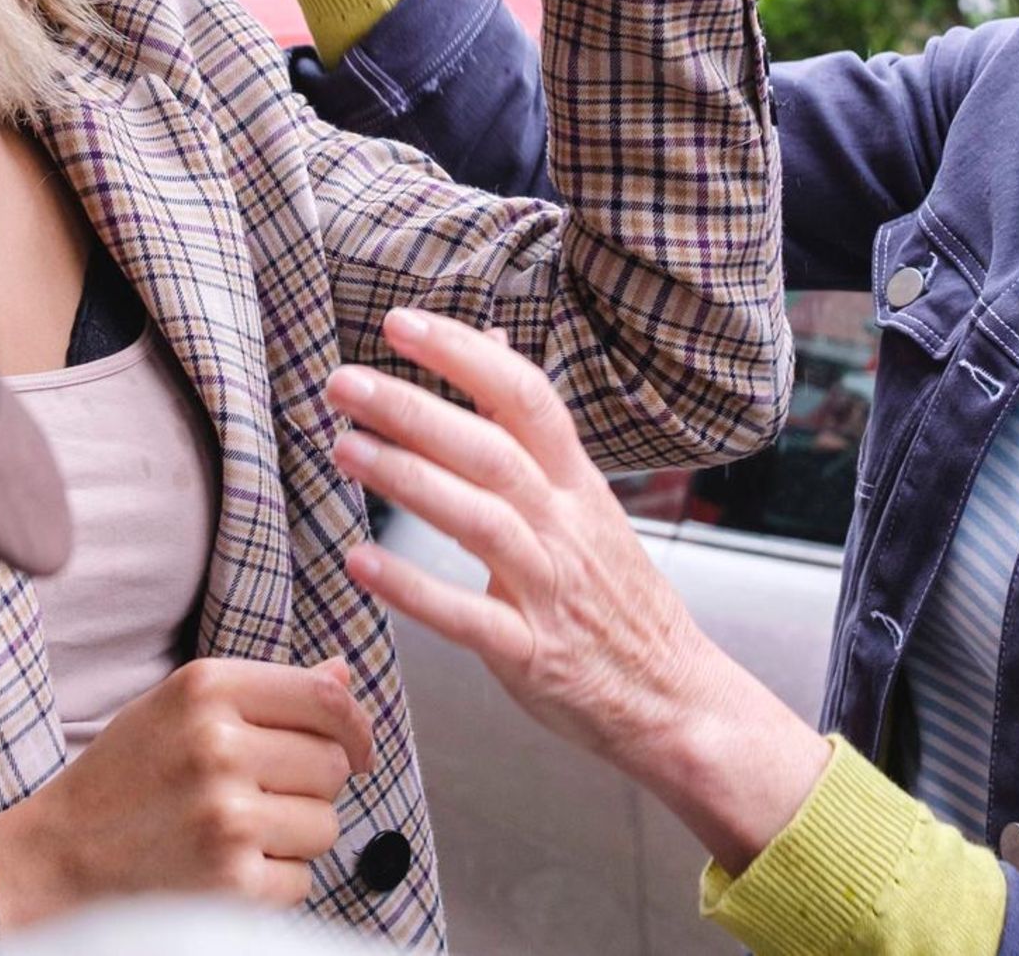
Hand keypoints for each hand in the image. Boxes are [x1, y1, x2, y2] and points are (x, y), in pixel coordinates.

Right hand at [0, 657, 373, 928]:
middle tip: (266, 793)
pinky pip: (301, 879)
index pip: (325, 696)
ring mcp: (223, 817)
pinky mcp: (227, 885)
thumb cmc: (127, 775)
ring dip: (297, 834)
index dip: (356, 723)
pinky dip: (277, 881)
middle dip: (315, 783)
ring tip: (242, 831)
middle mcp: (217, 746)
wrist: (55, 858)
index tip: (358, 744)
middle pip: (333, 762)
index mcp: (208, 688)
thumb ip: (268, 688)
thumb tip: (343, 672)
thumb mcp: (184, 705)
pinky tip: (232, 868)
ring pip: (325, 823)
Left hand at [326, 314, 830, 872]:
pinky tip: (361, 562)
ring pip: (479, 520)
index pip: (524, 396)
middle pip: (491, 450)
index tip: (403, 323)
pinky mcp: (533, 654)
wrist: (674, 695)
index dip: (464, 354)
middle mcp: (565, 525)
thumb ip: (534, 427)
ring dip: (408, 480)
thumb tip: (496, 344)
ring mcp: (550, 589)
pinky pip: (469, 617)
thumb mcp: (587, 498)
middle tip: (345, 381)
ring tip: (344, 448)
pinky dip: (415, 588)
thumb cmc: (616, 594)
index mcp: (577, 482)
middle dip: (415, 409)